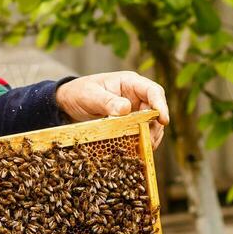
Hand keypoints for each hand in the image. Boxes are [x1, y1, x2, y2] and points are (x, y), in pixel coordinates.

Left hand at [55, 71, 169, 147]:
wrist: (69, 103)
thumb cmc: (79, 92)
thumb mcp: (90, 95)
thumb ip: (107, 101)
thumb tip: (125, 109)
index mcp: (129, 82)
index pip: (153, 91)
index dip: (161, 105)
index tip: (163, 120)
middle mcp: (135, 96)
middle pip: (156, 110)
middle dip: (156, 126)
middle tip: (150, 141)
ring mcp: (134, 110)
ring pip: (151, 123)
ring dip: (150, 136)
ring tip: (145, 148)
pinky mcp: (129, 123)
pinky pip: (141, 132)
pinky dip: (141, 141)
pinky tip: (137, 150)